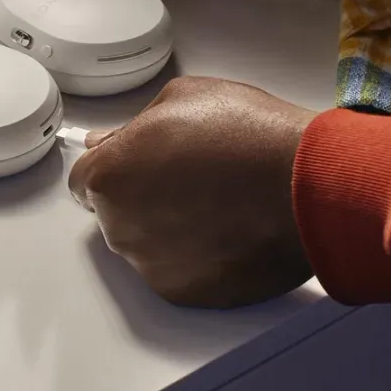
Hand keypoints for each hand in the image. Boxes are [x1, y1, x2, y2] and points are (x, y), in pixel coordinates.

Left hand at [68, 77, 316, 307]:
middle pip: (114, 212)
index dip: (112, 167)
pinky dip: (194, 257)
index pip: (84, 180)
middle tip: (188, 177)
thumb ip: (132, 127)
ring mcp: (151, 263)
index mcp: (109, 175)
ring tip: (214, 203)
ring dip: (166, 228)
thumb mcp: (180, 98)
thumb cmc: (247, 134)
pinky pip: (178, 271)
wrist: (306, 184)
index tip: (135, 164)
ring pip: (145, 244)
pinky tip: (226, 230)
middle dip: (140, 196)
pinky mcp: (185, 292)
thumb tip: (110, 142)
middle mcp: (120, 226)